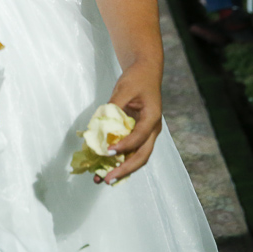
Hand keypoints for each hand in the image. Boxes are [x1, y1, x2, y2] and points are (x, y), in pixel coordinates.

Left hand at [95, 59, 162, 184]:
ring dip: (121, 169)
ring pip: (137, 157)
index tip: (108, 152)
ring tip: (103, 179)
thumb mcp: (124, 88)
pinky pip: (130, 151)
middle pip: (142, 156)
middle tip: (107, 179)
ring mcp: (146, 134)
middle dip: (125, 169)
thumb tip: (100, 125)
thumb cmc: (137, 78)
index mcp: (152, 118)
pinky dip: (119, 160)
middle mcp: (152, 130)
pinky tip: (105, 166)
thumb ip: (114, 106)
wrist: (146, 72)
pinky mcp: (138, 134)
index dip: (124, 146)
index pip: (139, 137)